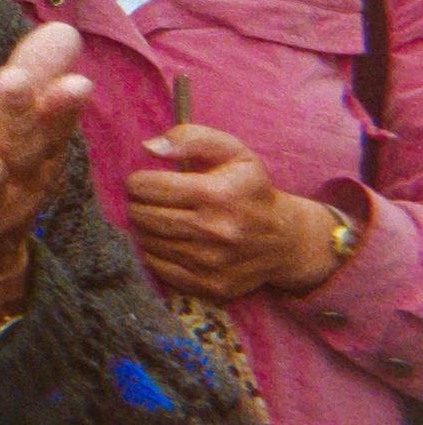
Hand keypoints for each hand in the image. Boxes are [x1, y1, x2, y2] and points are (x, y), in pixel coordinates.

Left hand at [0, 24, 91, 345]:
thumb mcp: (15, 134)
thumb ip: (35, 80)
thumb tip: (64, 32)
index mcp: (38, 161)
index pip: (54, 131)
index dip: (62, 109)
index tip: (76, 83)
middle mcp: (18, 186)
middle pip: (22, 150)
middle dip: (19, 114)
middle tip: (12, 77)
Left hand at [131, 125, 350, 301]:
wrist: (286, 240)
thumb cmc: (251, 190)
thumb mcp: (232, 152)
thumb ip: (190, 138)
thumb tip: (148, 148)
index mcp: (218, 195)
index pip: (145, 187)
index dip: (139, 181)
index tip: (146, 181)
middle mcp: (215, 231)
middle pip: (141, 215)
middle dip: (138, 204)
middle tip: (149, 200)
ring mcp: (212, 263)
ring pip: (146, 241)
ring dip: (144, 228)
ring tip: (161, 218)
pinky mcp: (209, 286)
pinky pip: (157, 266)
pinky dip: (155, 251)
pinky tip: (170, 240)